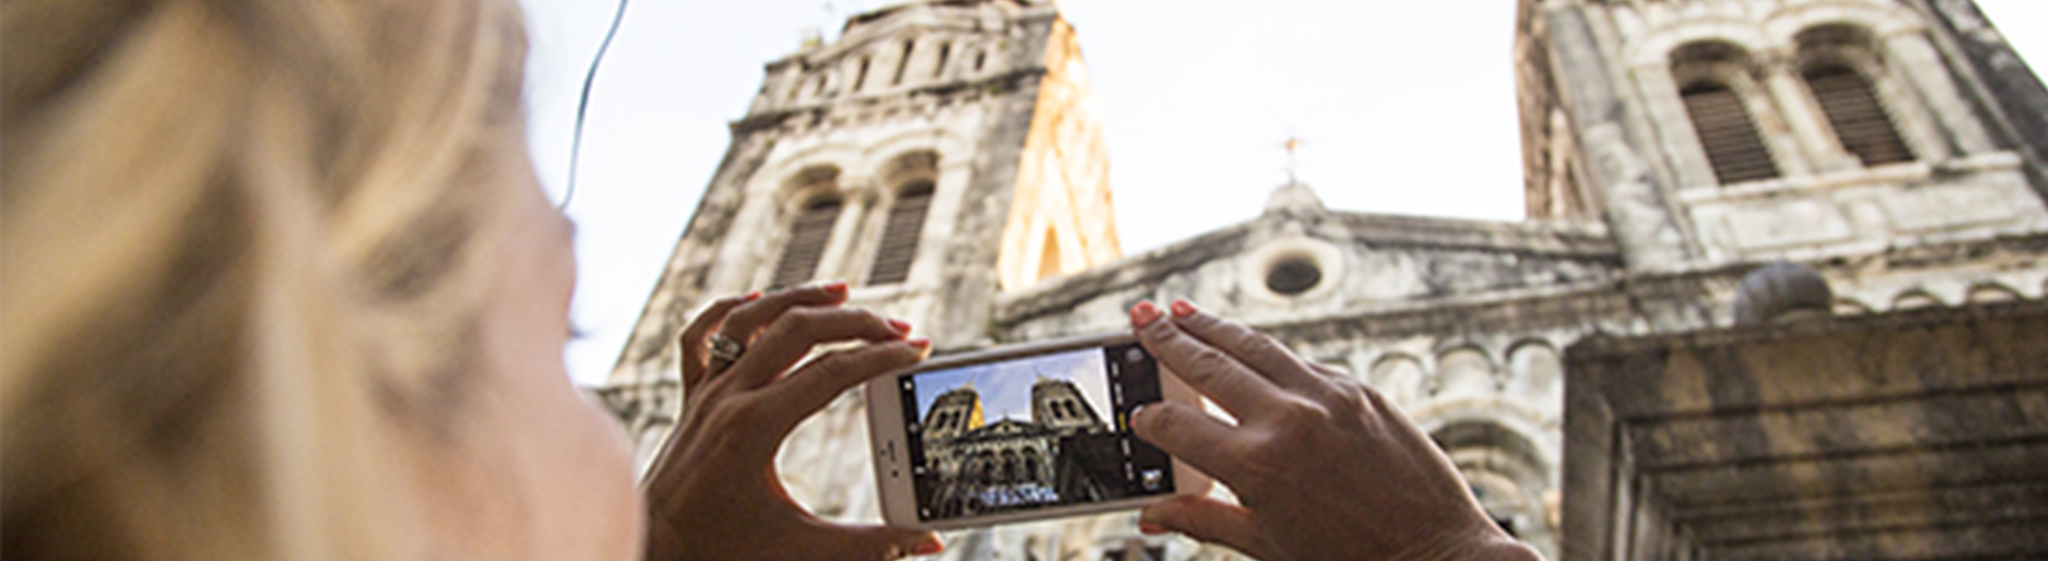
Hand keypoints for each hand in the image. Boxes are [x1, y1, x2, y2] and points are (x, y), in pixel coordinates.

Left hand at [641, 283, 941, 560]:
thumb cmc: (718, 551)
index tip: (916, 353)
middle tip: (900, 330)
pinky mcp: (691, 398)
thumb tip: (927, 541)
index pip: (831, 373)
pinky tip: (761, 299)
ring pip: (752, 318)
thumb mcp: (801, 550)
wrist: (652, 550)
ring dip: (801, 298)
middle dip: (856, 322)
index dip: (881, 359)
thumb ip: (870, 546)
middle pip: (798, 329)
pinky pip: (703, 335)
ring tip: (845, 292)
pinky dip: (732, 310)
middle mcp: (727, 397)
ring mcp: (705, 392)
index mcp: (754, 428)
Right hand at [1127, 300, 1539, 560]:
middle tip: (1142, 318)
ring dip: (1215, 327)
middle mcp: (1288, 420)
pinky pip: (1303, 366)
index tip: (1139, 413)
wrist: (1436, 554)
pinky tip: (1254, 356)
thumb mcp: (1267, 545)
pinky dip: (1271, 359)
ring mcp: (1328, 398)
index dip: (1150, 419)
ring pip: (1256, 347)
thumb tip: (1152, 514)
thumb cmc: (1352, 559)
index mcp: (1255, 465)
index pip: (1178, 425)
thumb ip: (1203, 520)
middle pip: (1209, 365)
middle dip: (1168, 340)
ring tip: (1184, 313)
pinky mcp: (1360, 392)